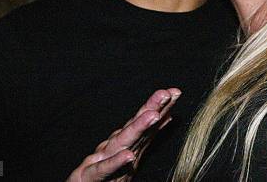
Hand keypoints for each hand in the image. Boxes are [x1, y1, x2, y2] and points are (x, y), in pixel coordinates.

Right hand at [66, 87, 180, 181]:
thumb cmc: (104, 170)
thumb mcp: (129, 150)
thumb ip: (147, 133)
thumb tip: (168, 116)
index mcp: (126, 141)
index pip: (145, 121)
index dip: (161, 107)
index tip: (175, 92)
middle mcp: (115, 146)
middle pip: (135, 125)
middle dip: (150, 108)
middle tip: (165, 94)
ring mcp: (102, 159)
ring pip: (122, 142)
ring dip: (137, 128)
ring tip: (153, 116)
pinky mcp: (90, 176)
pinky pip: (104, 169)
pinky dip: (116, 162)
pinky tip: (128, 156)